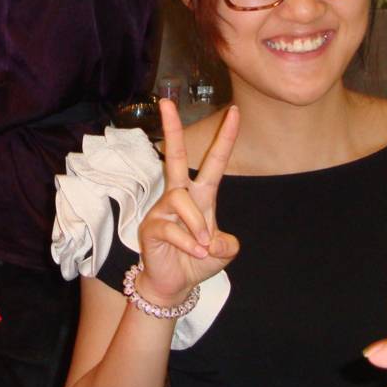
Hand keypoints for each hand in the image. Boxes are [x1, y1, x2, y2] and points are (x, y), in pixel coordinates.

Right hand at [136, 100, 240, 307]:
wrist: (174, 284)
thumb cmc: (197, 260)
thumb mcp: (222, 252)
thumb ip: (226, 244)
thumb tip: (214, 240)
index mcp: (201, 196)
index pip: (214, 162)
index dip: (225, 138)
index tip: (235, 111)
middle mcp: (179, 196)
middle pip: (175, 157)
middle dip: (172, 129)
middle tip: (167, 102)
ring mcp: (163, 210)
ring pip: (181, 201)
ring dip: (197, 224)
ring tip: (203, 245)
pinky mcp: (151, 226)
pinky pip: (172, 228)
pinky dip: (188, 243)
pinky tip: (194, 252)